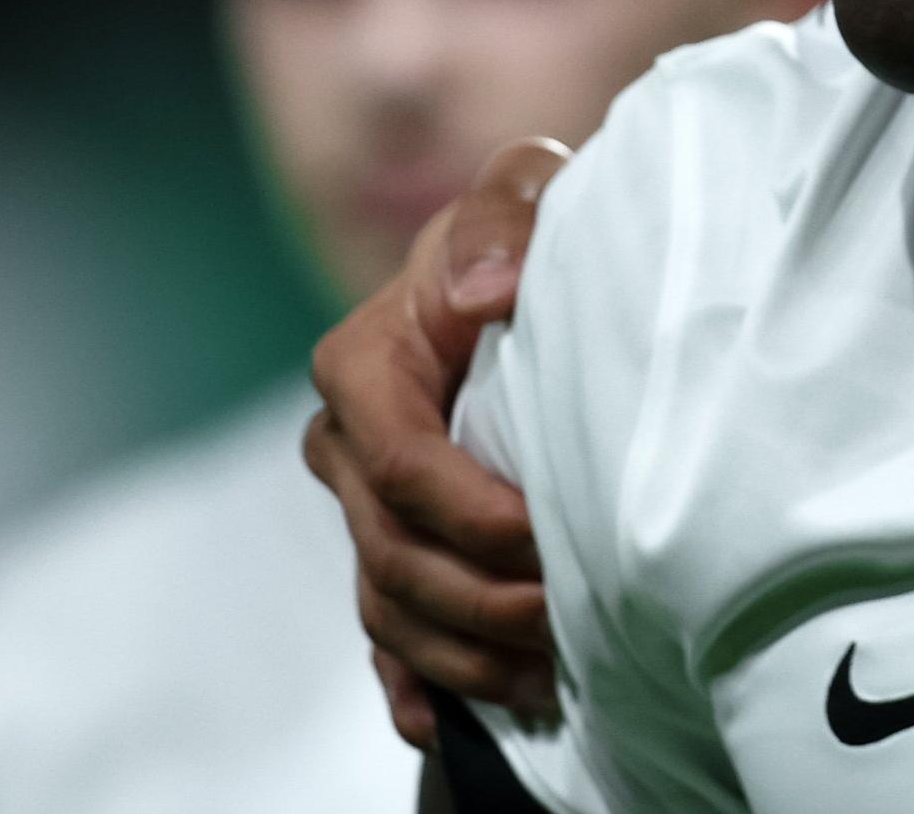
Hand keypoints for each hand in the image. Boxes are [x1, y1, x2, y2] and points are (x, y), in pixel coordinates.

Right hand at [301, 138, 567, 747]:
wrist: (533, 267)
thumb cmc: (531, 227)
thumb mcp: (523, 188)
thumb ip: (504, 219)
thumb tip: (485, 292)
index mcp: (363, 364)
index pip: (401, 464)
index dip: (468, 511)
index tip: (542, 533)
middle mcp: (348, 443)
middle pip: (394, 552)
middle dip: (477, 597)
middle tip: (565, 621)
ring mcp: (364, 504)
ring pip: (392, 605)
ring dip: (463, 653)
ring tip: (545, 676)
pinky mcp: (394, 544)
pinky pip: (386, 635)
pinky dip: (415, 685)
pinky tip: (447, 724)